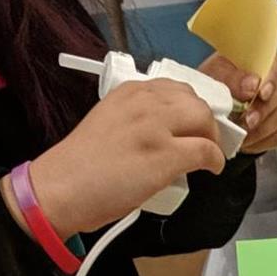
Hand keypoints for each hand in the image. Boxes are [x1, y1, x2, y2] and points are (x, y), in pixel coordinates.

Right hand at [21, 80, 227, 236]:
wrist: (61, 187)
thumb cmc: (81, 166)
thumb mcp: (108, 122)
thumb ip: (134, 119)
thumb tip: (161, 133)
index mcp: (128, 91)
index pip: (173, 88)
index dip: (189, 107)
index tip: (192, 124)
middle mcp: (144, 102)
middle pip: (194, 100)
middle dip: (206, 121)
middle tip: (204, 140)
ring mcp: (155, 127)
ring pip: (203, 120)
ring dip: (212, 138)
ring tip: (208, 154)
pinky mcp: (164, 156)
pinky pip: (205, 150)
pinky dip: (215, 160)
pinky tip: (211, 169)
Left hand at [201, 50, 276, 154]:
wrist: (212, 105)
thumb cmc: (215, 83)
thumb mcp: (216, 74)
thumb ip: (232, 77)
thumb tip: (252, 85)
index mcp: (262, 60)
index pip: (275, 66)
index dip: (271, 81)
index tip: (261, 94)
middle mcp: (274, 82)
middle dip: (263, 111)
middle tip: (247, 121)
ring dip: (261, 129)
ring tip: (242, 135)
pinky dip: (262, 141)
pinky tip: (248, 142)